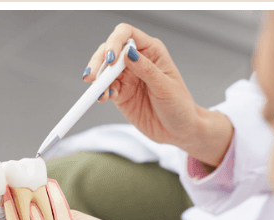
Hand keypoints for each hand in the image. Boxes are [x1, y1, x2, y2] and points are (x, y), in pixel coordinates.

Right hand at [83, 23, 232, 164]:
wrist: (178, 131)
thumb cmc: (179, 106)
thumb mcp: (165, 87)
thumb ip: (146, 69)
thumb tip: (128, 52)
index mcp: (151, 51)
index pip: (127, 35)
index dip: (115, 42)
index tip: (111, 59)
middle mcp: (136, 61)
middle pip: (110, 51)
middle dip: (99, 61)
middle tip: (93, 77)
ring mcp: (127, 78)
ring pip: (104, 70)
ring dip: (98, 79)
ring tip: (98, 92)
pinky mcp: (121, 95)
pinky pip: (106, 89)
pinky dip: (101, 92)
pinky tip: (103, 98)